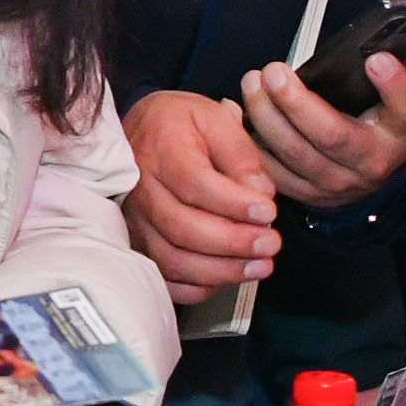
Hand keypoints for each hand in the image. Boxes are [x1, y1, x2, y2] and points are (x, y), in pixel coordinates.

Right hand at [124, 90, 285, 301]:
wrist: (141, 131)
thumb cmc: (181, 125)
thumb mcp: (215, 119)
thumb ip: (241, 154)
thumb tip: (261, 192)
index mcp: (161, 150)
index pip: (195, 184)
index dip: (235, 204)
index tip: (269, 212)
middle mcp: (139, 189)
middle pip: (183, 228)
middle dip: (234, 242)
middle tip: (272, 244)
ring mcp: (133, 221)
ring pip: (172, 259)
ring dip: (221, 270)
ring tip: (260, 266)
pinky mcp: (135, 244)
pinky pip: (163, 277)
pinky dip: (197, 286)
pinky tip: (227, 276)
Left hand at [236, 47, 405, 209]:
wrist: (370, 170)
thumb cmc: (377, 119)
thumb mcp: (393, 96)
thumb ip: (388, 71)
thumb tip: (377, 37)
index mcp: (399, 130)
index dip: (394, 85)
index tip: (376, 59)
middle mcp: (371, 161)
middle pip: (332, 135)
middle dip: (296, 103)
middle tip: (273, 72)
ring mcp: (338, 182)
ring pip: (295, 153)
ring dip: (266, 117)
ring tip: (252, 84)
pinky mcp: (307, 193)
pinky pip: (272, 170)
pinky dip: (250, 141)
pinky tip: (239, 112)